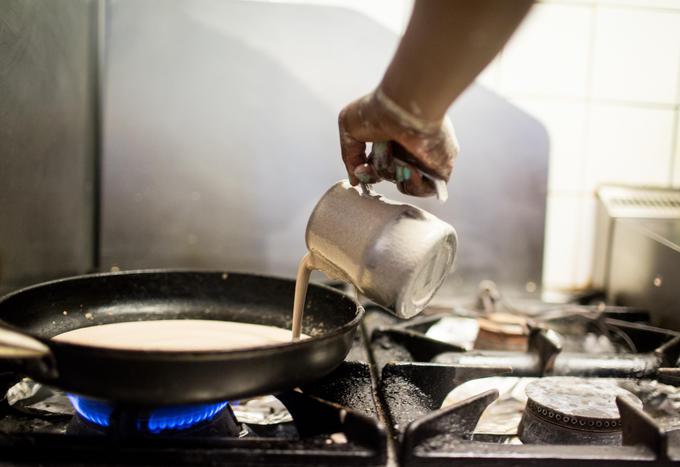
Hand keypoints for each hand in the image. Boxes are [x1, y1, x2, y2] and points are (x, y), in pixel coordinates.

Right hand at [338, 88, 458, 196]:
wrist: (404, 106)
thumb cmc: (377, 111)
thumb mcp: (350, 130)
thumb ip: (350, 157)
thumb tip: (355, 180)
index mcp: (389, 138)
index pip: (377, 166)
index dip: (367, 172)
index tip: (363, 167)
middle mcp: (407, 147)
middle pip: (388, 174)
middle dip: (380, 169)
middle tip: (383, 153)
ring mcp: (424, 157)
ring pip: (403, 182)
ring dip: (395, 172)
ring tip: (399, 155)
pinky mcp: (440, 166)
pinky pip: (426, 189)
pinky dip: (414, 184)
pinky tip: (412, 169)